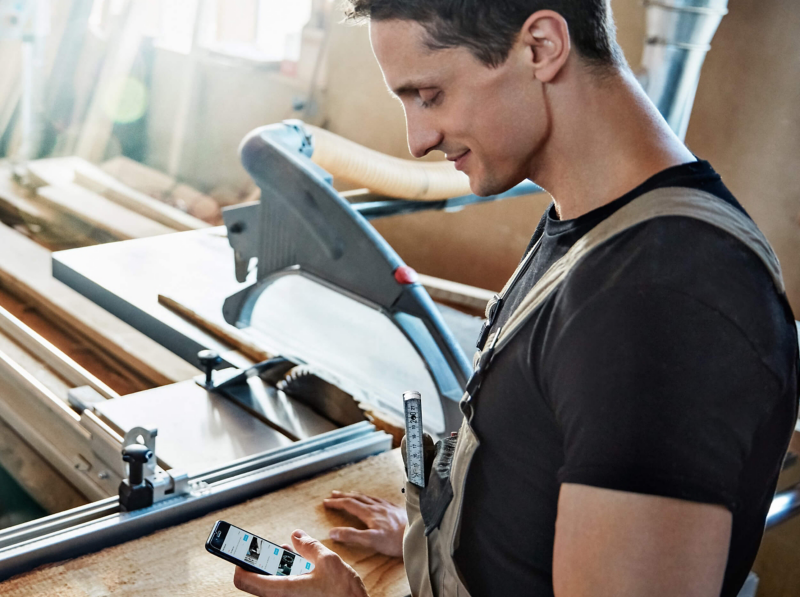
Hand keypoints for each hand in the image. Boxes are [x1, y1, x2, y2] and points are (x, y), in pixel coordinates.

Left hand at [233, 529, 367, 596]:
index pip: (243, 580)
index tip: (241, 550)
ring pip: (272, 585)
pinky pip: (285, 591)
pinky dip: (289, 577)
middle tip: (268, 548)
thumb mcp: (328, 561)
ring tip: (290, 553)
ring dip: (278, 568)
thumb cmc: (342, 595)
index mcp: (281, 590)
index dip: (239, 562)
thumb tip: (297, 536)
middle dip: (263, 561)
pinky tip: (303, 568)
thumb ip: (309, 546)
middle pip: (257, 581)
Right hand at [324, 491, 406, 557]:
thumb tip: (332, 532)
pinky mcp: (396, 509)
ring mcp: (387, 506)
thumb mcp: (371, 540)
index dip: (336, 502)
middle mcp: (377, 506)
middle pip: (357, 498)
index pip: (349, 504)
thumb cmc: (395, 541)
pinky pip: (379, 499)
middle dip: (344, 496)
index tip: (326, 501)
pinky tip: (373, 500)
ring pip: (368, 497)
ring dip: (356, 495)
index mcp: (369, 513)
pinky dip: (370, 497)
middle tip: (333, 494)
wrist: (417, 536)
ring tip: (350, 494)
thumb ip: (351, 535)